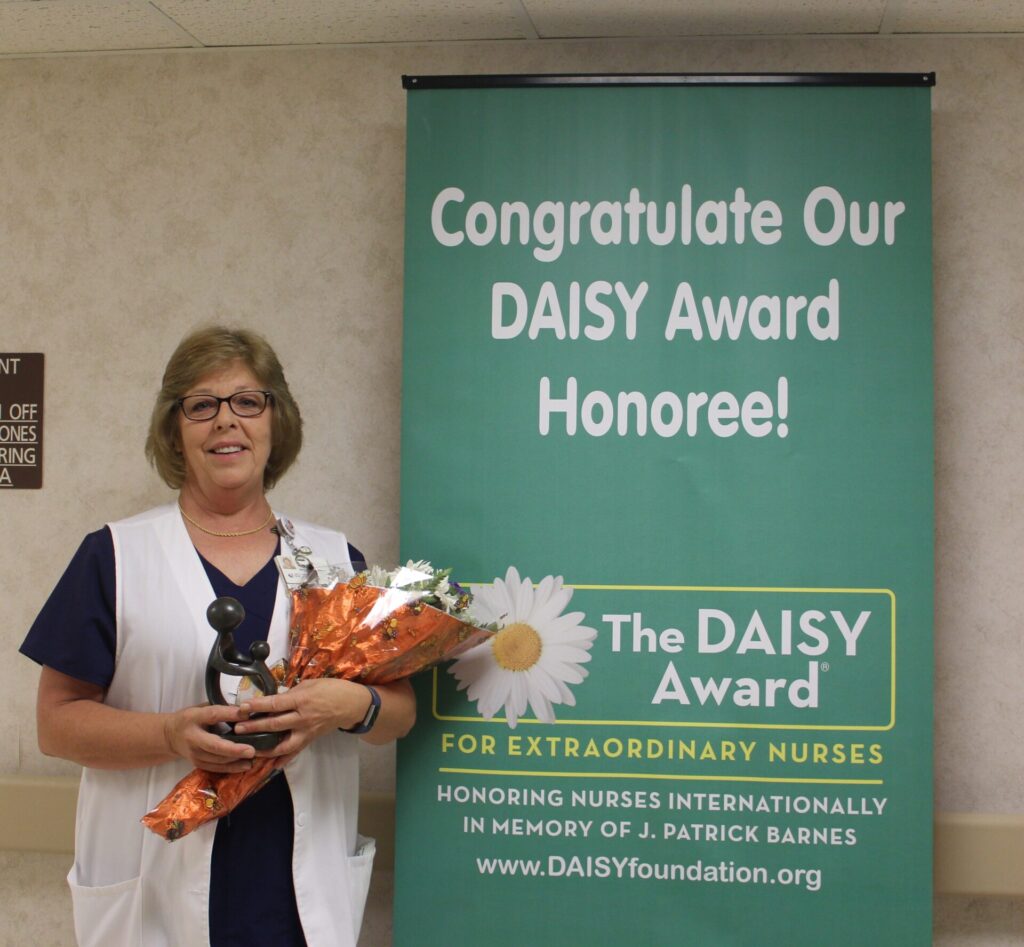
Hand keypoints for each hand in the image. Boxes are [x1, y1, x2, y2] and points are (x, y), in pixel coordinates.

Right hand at [163, 703, 255, 772]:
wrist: (170, 736)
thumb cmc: (191, 719)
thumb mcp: (201, 708)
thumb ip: (220, 709)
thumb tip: (246, 709)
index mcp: (193, 718)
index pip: (213, 715)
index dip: (230, 715)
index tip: (246, 714)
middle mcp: (193, 737)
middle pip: (214, 745)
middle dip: (234, 749)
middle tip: (251, 750)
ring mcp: (194, 753)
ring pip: (217, 759)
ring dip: (236, 760)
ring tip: (252, 757)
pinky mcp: (197, 764)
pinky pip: (216, 767)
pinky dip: (231, 768)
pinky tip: (244, 765)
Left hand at [235, 679, 371, 765]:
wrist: (351, 704)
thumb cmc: (331, 689)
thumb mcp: (310, 684)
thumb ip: (291, 693)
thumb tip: (273, 700)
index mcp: (302, 700)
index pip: (276, 704)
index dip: (258, 706)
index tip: (242, 707)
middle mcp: (303, 718)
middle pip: (275, 724)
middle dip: (254, 727)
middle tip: (237, 729)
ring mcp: (306, 732)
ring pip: (283, 744)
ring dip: (265, 748)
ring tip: (249, 749)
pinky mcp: (310, 740)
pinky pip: (294, 752)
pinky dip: (282, 760)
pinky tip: (270, 766)